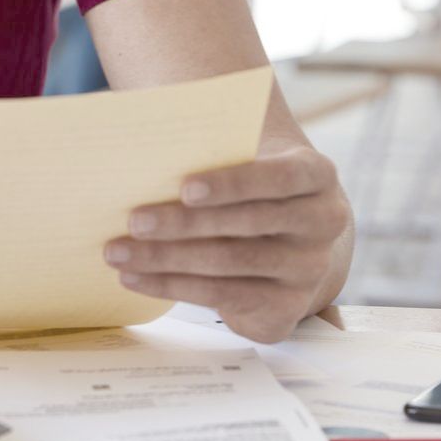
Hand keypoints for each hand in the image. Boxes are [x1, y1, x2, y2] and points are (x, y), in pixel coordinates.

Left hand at [104, 144, 350, 342]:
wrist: (289, 236)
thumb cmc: (251, 184)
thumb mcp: (249, 158)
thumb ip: (214, 145)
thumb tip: (144, 133)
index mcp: (317, 175)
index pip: (280, 177)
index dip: (233, 183)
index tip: (184, 187)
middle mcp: (323, 223)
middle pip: (247, 224)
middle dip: (183, 224)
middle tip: (133, 221)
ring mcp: (308, 270)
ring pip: (229, 263)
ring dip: (166, 258)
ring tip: (117, 252)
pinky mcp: (286, 308)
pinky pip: (221, 297)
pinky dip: (171, 286)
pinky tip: (134, 276)